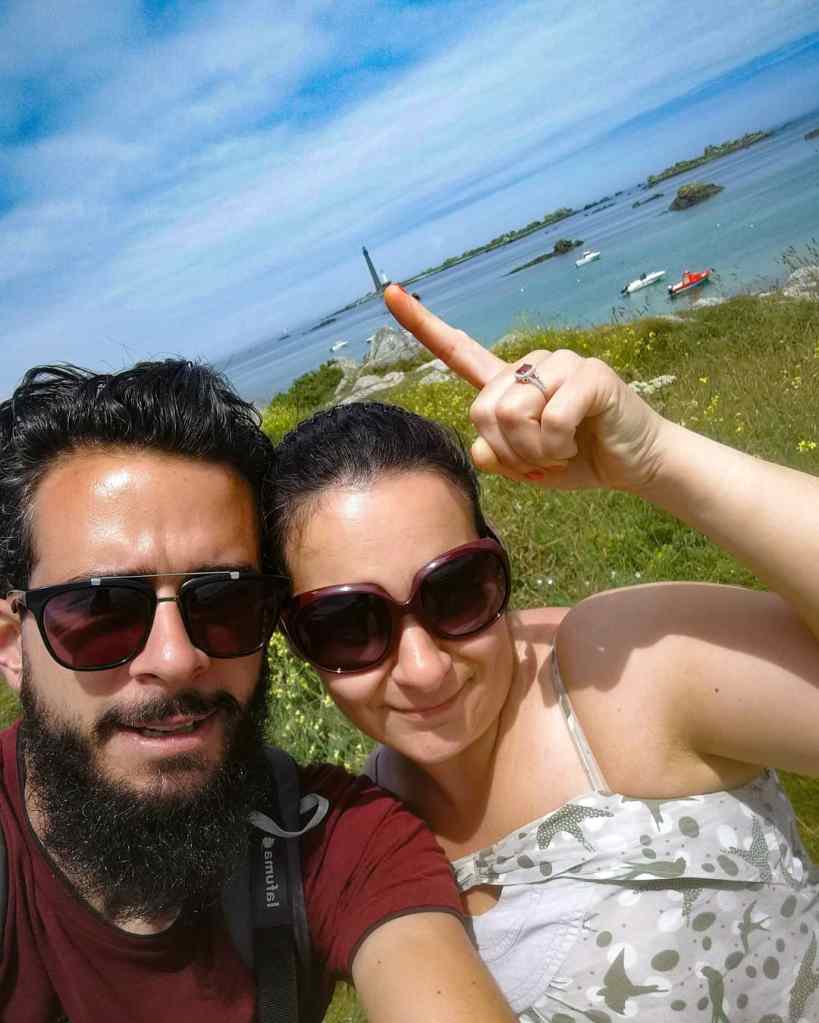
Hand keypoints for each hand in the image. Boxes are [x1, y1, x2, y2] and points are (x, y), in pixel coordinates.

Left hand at [383, 285, 667, 492]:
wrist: (634, 464)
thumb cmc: (577, 459)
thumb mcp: (523, 466)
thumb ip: (494, 455)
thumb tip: (484, 446)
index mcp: (507, 382)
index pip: (458, 350)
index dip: (421, 324)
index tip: (390, 292)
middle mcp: (529, 365)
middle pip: (482, 408)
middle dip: (508, 450)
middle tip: (540, 459)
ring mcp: (561, 363)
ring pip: (512, 414)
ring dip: (534, 451)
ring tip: (561, 450)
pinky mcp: (590, 373)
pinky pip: (550, 418)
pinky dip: (558, 445)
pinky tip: (578, 442)